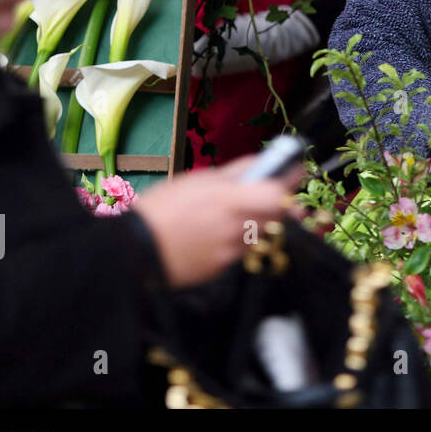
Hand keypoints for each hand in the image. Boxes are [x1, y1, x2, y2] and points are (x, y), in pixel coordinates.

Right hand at [133, 154, 306, 289]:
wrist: (134, 248)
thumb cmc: (163, 207)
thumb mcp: (199, 180)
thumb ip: (236, 172)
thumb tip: (264, 162)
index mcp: (229, 201)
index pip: (278, 194)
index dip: (291, 182)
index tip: (296, 172)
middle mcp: (235, 228)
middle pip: (275, 216)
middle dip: (274, 203)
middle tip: (261, 195)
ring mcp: (230, 252)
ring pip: (259, 234)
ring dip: (255, 222)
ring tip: (228, 216)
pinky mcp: (221, 269)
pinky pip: (240, 252)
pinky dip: (236, 241)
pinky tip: (213, 235)